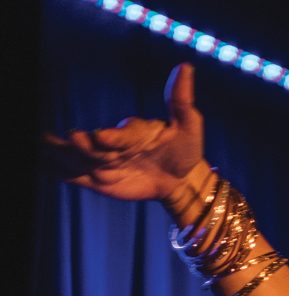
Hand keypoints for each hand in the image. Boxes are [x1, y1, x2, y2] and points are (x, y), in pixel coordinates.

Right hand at [41, 63, 203, 202]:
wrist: (179, 178)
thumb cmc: (184, 148)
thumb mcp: (190, 127)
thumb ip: (182, 102)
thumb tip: (185, 68)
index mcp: (132, 134)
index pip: (119, 136)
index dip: (112, 137)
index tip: (101, 138)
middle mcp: (112, 146)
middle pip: (94, 148)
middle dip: (82, 146)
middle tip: (70, 142)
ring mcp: (103, 162)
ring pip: (79, 159)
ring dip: (61, 155)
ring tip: (43, 149)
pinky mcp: (98, 180)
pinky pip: (76, 176)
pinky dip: (60, 172)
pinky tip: (45, 166)